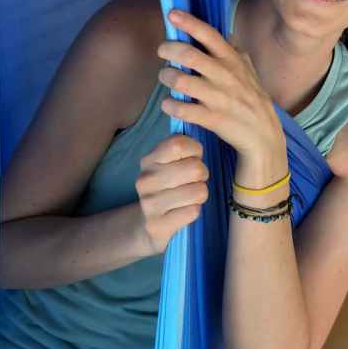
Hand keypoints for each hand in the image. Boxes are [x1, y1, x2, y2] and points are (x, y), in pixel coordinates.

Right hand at [135, 133, 209, 253]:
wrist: (149, 225)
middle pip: (194, 168)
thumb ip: (182, 147)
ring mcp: (149, 204)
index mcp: (149, 160)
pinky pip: (193, 211)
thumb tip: (197, 123)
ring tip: (191, 195)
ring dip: (201, 193)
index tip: (194, 157)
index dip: (195, 150)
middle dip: (202, 174)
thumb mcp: (170, 164)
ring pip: (198, 191)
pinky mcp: (157, 226)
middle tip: (195, 180)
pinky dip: (195, 210)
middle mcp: (145, 180)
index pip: (178, 143)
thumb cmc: (169, 187)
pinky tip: (185, 210)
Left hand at [156, 9, 285, 171]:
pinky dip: (170, 105)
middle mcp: (225, 75)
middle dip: (169, 49)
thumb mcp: (248, 71)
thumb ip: (235, 52)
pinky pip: (182, 109)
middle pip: (189, 55)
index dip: (189, 22)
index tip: (172, 13)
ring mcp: (219, 97)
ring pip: (182, 81)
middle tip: (162, 51)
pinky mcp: (212, 118)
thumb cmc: (251, 99)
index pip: (210, 35)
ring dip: (167, 77)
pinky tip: (169, 104)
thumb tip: (224, 35)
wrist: (263, 135)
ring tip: (166, 78)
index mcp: (232, 60)